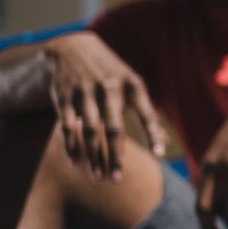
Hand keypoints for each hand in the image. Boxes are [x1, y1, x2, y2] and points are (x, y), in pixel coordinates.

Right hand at [44, 31, 164, 180]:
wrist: (74, 48)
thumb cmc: (112, 74)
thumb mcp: (132, 85)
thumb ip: (146, 112)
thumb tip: (162, 140)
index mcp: (133, 86)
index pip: (147, 114)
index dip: (153, 135)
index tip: (159, 155)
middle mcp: (110, 89)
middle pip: (114, 129)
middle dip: (116, 156)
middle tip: (118, 180)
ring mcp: (85, 93)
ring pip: (89, 131)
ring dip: (93, 157)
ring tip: (98, 177)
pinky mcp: (64, 97)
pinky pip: (67, 126)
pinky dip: (71, 145)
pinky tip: (76, 162)